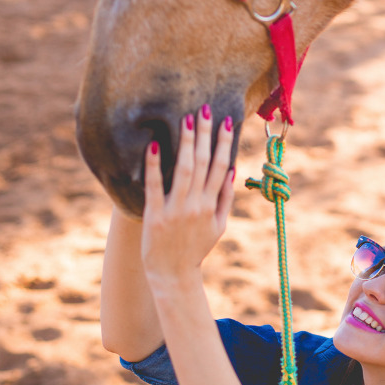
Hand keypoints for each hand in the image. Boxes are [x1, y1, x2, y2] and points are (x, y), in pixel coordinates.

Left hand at [141, 105, 234, 290]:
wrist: (174, 274)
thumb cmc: (195, 249)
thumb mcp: (218, 227)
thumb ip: (225, 200)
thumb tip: (231, 170)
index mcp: (212, 206)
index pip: (221, 167)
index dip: (224, 143)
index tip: (226, 121)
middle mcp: (196, 205)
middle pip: (203, 163)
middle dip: (205, 135)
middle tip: (204, 109)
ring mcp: (176, 210)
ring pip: (183, 170)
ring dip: (185, 143)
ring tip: (186, 119)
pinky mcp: (155, 215)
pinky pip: (155, 186)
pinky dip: (154, 166)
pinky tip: (153, 145)